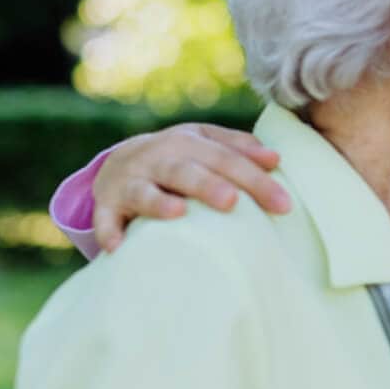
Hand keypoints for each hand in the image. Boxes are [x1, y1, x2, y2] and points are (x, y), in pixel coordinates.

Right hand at [91, 124, 292, 251]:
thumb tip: (276, 159)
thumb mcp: (206, 144)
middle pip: (186, 171)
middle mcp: (158, 158)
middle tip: (233, 202)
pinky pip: (105, 218)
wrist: (121, 164)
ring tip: (178, 213)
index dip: (254, 179)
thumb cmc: (180, 158)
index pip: (226, 159)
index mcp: (189, 142)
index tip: (284, 205)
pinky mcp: (107, 204)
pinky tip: (116, 247)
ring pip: (145, 191)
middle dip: (209, 185)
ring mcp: (131, 180)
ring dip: (159, 202)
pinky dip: (108, 231)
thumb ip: (239, 149)